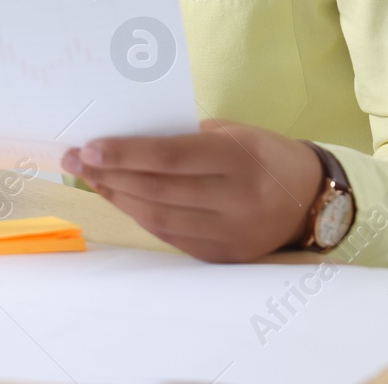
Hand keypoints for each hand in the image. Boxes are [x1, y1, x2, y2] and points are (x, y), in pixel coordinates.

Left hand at [61, 118, 322, 261]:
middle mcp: (236, 200)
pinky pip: (170, 237)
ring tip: (93, 179)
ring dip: (118, 198)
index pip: (169, 158)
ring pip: (158, 219)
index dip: (124, 154)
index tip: (88, 147)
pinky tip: (122, 199)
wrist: (311, 197)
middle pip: (156, 191)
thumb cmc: (263, 152)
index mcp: (238, 158)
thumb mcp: (232, 131)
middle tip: (76, 161)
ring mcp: (230, 234)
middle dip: (109, 175)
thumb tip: (124, 138)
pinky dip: (141, 217)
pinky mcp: (224, 256)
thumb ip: (183, 135)